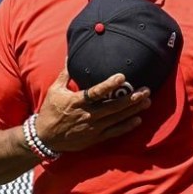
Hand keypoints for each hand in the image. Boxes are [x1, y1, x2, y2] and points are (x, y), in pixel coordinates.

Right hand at [33, 65, 151, 152]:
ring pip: (117, 118)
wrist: (45, 137)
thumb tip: (69, 56)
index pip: (96, 92)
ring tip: (147, 102)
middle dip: (131, 98)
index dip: (109, 85)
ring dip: (133, 110)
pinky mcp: (95, 137)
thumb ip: (65, 74)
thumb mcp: (55, 90)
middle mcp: (87, 114)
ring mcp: (93, 127)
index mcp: (77, 101)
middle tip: (146, 90)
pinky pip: (114, 132)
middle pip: (113, 106)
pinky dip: (126, 126)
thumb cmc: (50, 111)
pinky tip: (138, 120)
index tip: (123, 76)